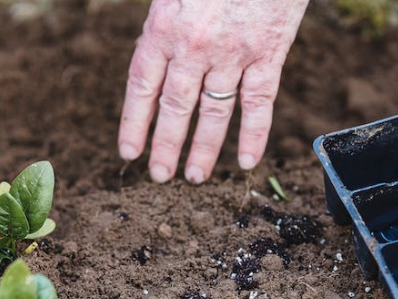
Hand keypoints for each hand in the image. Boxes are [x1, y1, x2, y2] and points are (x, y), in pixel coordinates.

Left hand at [118, 0, 308, 183]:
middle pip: (175, 108)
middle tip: (159, 176)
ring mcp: (233, 52)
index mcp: (164, 26)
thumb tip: (152, 62)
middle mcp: (195, 46)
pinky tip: (248, 161)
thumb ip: (162, 22)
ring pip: (214, 113)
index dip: (134, 122)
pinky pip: (260, 102)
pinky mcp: (269, 53)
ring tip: (194, 177)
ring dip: (204, 150)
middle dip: (165, 146)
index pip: (141, 85)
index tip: (129, 152)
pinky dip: (254, 134)